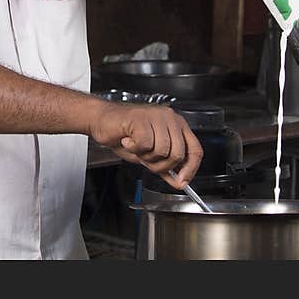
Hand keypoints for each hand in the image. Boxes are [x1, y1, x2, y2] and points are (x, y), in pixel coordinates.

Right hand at [89, 103, 203, 189]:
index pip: (195, 149)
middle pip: (178, 154)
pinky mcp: (141, 118)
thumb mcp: (149, 155)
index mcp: (176, 125)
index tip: (183, 181)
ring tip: (135, 147)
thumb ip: (166, 167)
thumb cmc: (125, 134)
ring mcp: (156, 116)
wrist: (102, 121)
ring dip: (146, 156)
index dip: (191, 168)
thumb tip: (180, 182)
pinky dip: (134, 148)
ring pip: (162, 150)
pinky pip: (145, 144)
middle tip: (146, 160)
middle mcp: (169, 118)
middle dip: (161, 165)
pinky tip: (128, 141)